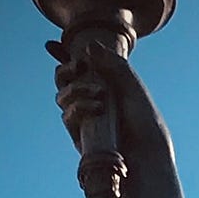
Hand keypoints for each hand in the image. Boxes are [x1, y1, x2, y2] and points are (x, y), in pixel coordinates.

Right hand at [47, 40, 171, 158]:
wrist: (146, 152)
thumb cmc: (144, 120)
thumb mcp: (132, 85)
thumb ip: (113, 63)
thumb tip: (90, 46)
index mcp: (104, 87)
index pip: (79, 69)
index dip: (62, 57)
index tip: (52, 45)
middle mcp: (91, 102)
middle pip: (64, 82)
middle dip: (65, 70)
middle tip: (79, 66)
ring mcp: (84, 120)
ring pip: (62, 97)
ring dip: (77, 89)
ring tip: (100, 94)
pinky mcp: (80, 136)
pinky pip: (67, 116)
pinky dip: (78, 107)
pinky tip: (97, 108)